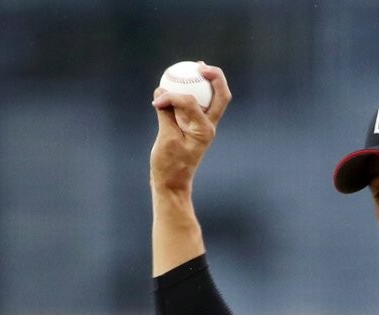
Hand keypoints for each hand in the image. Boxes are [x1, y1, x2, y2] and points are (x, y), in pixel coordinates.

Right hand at [150, 63, 231, 192]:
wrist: (173, 183)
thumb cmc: (170, 165)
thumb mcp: (166, 138)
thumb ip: (166, 114)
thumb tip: (162, 91)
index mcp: (204, 129)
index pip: (190, 101)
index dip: (172, 96)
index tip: (158, 101)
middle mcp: (208, 125)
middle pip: (221, 96)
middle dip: (215, 77)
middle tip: (201, 66)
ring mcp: (204, 126)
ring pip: (212, 99)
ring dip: (206, 83)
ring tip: (197, 67)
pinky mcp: (196, 128)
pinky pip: (197, 105)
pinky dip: (190, 94)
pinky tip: (180, 84)